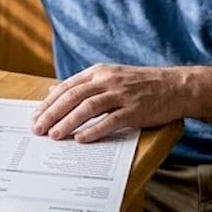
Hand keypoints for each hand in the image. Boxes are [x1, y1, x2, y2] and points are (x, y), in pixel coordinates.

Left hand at [30, 63, 186, 143]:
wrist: (176, 86)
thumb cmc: (141, 84)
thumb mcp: (110, 76)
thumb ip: (83, 84)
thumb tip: (53, 89)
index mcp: (99, 72)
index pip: (68, 87)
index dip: (49, 102)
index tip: (35, 116)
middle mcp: (108, 80)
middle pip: (74, 96)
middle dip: (53, 113)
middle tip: (38, 128)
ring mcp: (122, 95)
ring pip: (88, 107)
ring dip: (68, 122)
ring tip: (54, 135)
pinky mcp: (135, 110)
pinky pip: (111, 121)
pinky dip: (94, 130)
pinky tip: (81, 139)